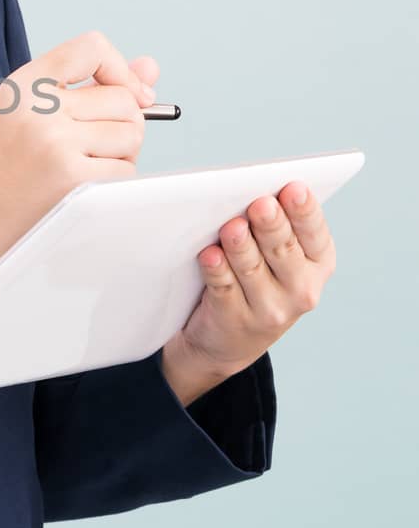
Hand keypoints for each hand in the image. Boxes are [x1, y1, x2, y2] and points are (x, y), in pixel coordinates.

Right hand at [0, 32, 159, 277]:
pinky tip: (83, 186)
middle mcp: (37, 106)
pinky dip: (114, 180)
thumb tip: (151, 67)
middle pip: (124, 98)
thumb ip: (95, 86)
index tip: (127, 93)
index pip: (92, 47)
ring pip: (132, 133)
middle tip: (90, 146)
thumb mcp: (39, 114)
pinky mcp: (71, 176)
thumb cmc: (12, 168)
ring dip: (121, 154)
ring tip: (85, 165)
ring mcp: (54, 141)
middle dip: (122, 124)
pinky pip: (126, 169)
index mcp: (24, 84)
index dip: (120, 69)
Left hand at [162, 183, 337, 403]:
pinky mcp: (234, 320)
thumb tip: (258, 193)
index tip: (293, 189)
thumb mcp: (281, 258)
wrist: (231, 338)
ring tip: (233, 227)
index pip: (315, 234)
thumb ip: (278, 227)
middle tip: (260, 204)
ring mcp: (269, 310)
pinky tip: (210, 256)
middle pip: (283, 250)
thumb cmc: (260, 280)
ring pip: (252, 269)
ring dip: (241, 247)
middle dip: (271, 225)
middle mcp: (301, 289)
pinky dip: (216, 271)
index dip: (304, 210)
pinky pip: (224, 290)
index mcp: (319, 263)